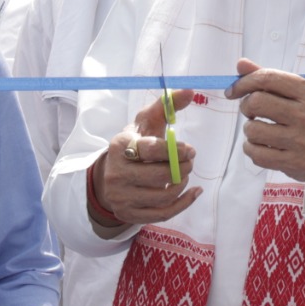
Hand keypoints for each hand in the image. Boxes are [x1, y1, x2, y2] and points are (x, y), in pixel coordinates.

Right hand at [91, 89, 208, 228]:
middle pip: (159, 175)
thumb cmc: (135, 145)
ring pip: (163, 196)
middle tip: (190, 162)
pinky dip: (184, 203)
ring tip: (185, 174)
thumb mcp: (146, 122)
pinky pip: (163, 214)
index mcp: (120, 146)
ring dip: (182, 184)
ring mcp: (121, 197)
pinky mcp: (128, 214)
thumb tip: (190, 91)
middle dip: (182, 168)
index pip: (150, 149)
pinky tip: (194, 192)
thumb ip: (167, 105)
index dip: (175, 150)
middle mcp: (116, 173)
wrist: (110, 174)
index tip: (190, 150)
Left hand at [229, 59, 304, 206]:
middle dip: (246, 106)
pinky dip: (251, 149)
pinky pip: (256, 154)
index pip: (267, 78)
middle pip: (256, 102)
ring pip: (253, 130)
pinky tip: (260, 146)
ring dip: (249, 130)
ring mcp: (300, 140)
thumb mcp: (297, 93)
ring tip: (259, 130)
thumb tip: (241, 64)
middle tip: (250, 112)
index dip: (243, 83)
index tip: (232, 91)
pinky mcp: (293, 162)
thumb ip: (269, 78)